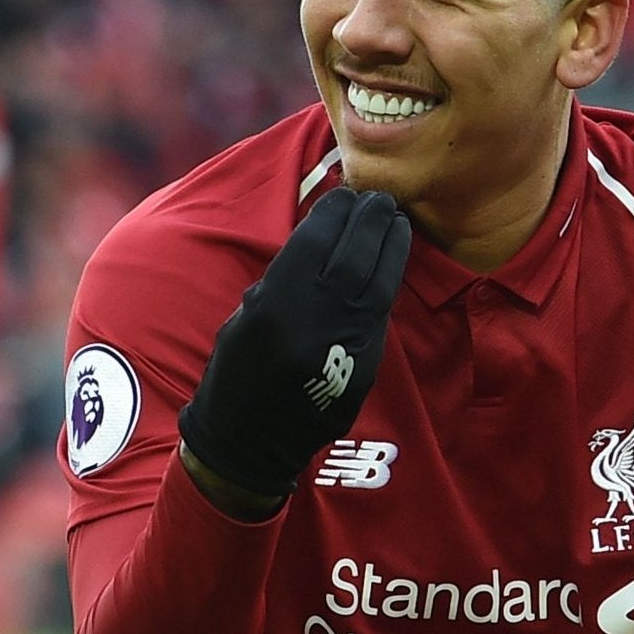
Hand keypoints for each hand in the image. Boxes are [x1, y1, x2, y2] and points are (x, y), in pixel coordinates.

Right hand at [179, 187, 410, 500]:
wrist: (252, 439)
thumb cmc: (239, 370)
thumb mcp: (249, 315)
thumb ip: (286, 276)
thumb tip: (324, 234)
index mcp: (276, 305)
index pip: (316, 241)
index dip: (334, 211)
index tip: (343, 194)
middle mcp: (316, 321)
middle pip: (354, 255)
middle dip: (369, 219)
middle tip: (377, 198)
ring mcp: (347, 343)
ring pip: (379, 281)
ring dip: (390, 244)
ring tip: (394, 219)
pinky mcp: (367, 363)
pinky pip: (381, 310)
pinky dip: (388, 278)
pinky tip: (390, 259)